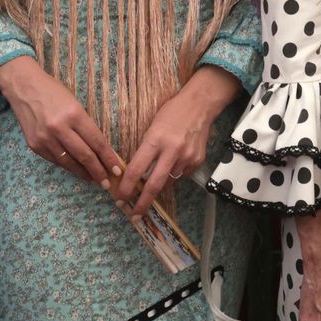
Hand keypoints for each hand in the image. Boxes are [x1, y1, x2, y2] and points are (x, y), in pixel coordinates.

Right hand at [0, 56, 122, 185]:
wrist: (24, 87)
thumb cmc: (54, 92)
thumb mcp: (75, 104)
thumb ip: (86, 126)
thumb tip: (101, 149)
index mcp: (74, 114)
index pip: (96, 142)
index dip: (108, 158)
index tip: (117, 170)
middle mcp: (59, 128)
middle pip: (84, 155)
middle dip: (98, 171)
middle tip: (107, 182)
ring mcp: (45, 138)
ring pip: (69, 162)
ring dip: (84, 173)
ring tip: (94, 179)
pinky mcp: (34, 145)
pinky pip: (55, 160)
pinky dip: (68, 166)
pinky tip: (76, 170)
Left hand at [116, 66, 238, 216]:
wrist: (200, 105)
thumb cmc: (171, 113)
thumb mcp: (152, 128)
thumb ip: (145, 150)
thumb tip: (136, 173)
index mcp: (155, 140)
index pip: (137, 169)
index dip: (126, 187)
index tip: (119, 198)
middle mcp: (172, 151)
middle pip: (154, 185)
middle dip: (142, 203)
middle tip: (134, 215)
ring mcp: (186, 158)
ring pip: (168, 182)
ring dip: (157, 188)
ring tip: (149, 191)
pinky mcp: (197, 161)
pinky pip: (181, 175)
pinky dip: (173, 176)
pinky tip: (171, 166)